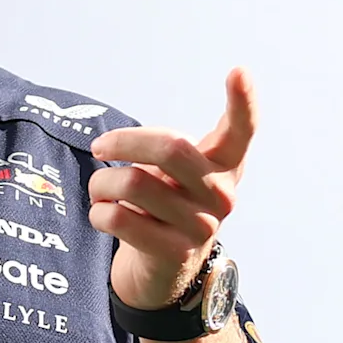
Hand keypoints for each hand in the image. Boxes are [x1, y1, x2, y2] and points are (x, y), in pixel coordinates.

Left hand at [91, 70, 255, 311]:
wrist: (164, 271)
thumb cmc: (165, 207)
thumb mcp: (176, 174)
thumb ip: (168, 150)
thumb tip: (115, 145)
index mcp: (225, 166)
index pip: (242, 129)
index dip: (244, 101)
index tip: (239, 71)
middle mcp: (222, 195)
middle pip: (171, 148)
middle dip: (124, 141)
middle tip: (100, 146)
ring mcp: (201, 227)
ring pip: (133, 182)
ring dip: (101, 182)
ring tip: (101, 190)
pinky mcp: (173, 253)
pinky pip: (117, 218)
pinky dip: (98, 212)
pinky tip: (104, 216)